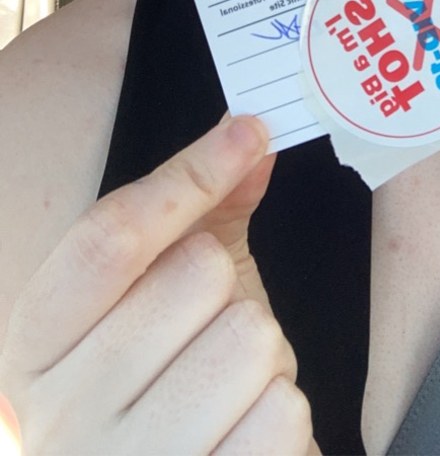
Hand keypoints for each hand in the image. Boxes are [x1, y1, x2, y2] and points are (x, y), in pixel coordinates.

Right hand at [0, 116, 314, 454]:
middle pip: (196, 276)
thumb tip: (250, 140)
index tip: (246, 135)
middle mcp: (60, 415)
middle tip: (210, 338)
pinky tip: (245, 436)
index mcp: (36, 345)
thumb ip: (202, 212)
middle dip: (231, 293)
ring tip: (230, 394)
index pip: (108, 237)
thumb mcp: (162, 294)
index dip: (187, 175)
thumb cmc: (167, 386)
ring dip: (265, 359)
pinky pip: (282, 413)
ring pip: (250, 340)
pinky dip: (283, 415)